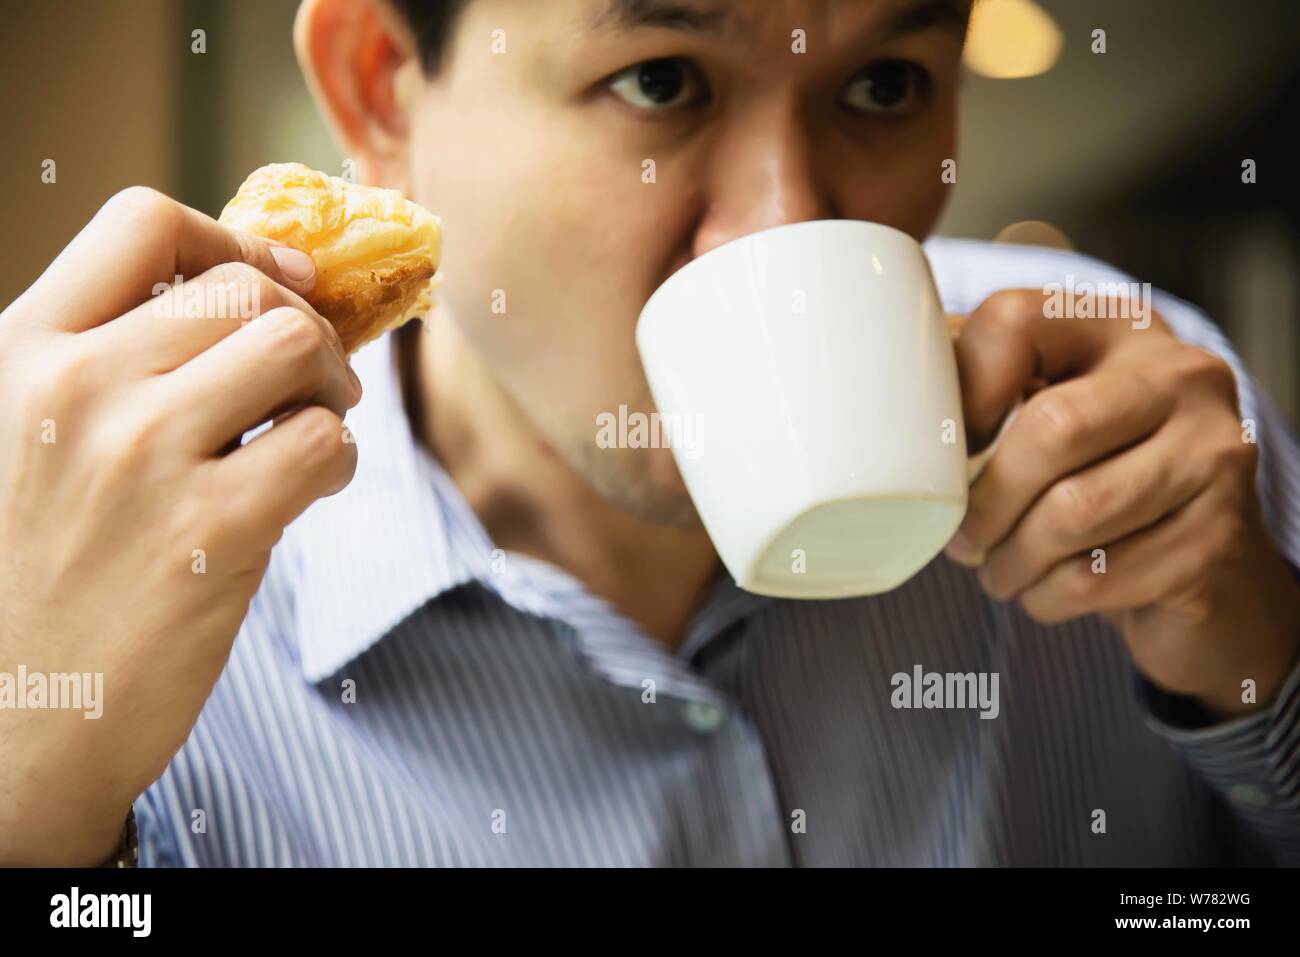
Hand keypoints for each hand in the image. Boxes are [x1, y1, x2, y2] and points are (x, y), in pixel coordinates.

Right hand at [0, 188, 360, 863]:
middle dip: (304, 325)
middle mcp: (76, 388)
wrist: (11, 721)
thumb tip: (250, 289)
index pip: (142, 222)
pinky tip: (310, 489)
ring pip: (293, 346)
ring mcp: (142, 458)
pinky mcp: (210, 533)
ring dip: (331, 384)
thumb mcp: (29, 437)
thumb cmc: (32, 574)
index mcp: (24, 351)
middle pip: (243, 287)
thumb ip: (110, 362)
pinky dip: (338, 459)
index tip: (277, 277)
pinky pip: (322, 442)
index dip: (235, 237)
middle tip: (312, 381)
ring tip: (314, 427)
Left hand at [945, 289, 1299, 718]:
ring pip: (1076, 512)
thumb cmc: (1101, 479)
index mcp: (1121, 327)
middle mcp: (1182, 376)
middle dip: (988, 499)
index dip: (962, 390)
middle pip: (1052, 426)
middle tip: (962, 538)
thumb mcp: (1048, 411)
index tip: (951, 449)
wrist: (1209, 573)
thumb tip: (884, 384)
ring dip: (1011, 559)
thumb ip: (981, 382)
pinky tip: (1043, 592)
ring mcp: (1214, 454)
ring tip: (997, 571)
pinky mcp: (1218, 538)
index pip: (1015, 322)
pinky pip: (1097, 577)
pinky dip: (1047, 597)